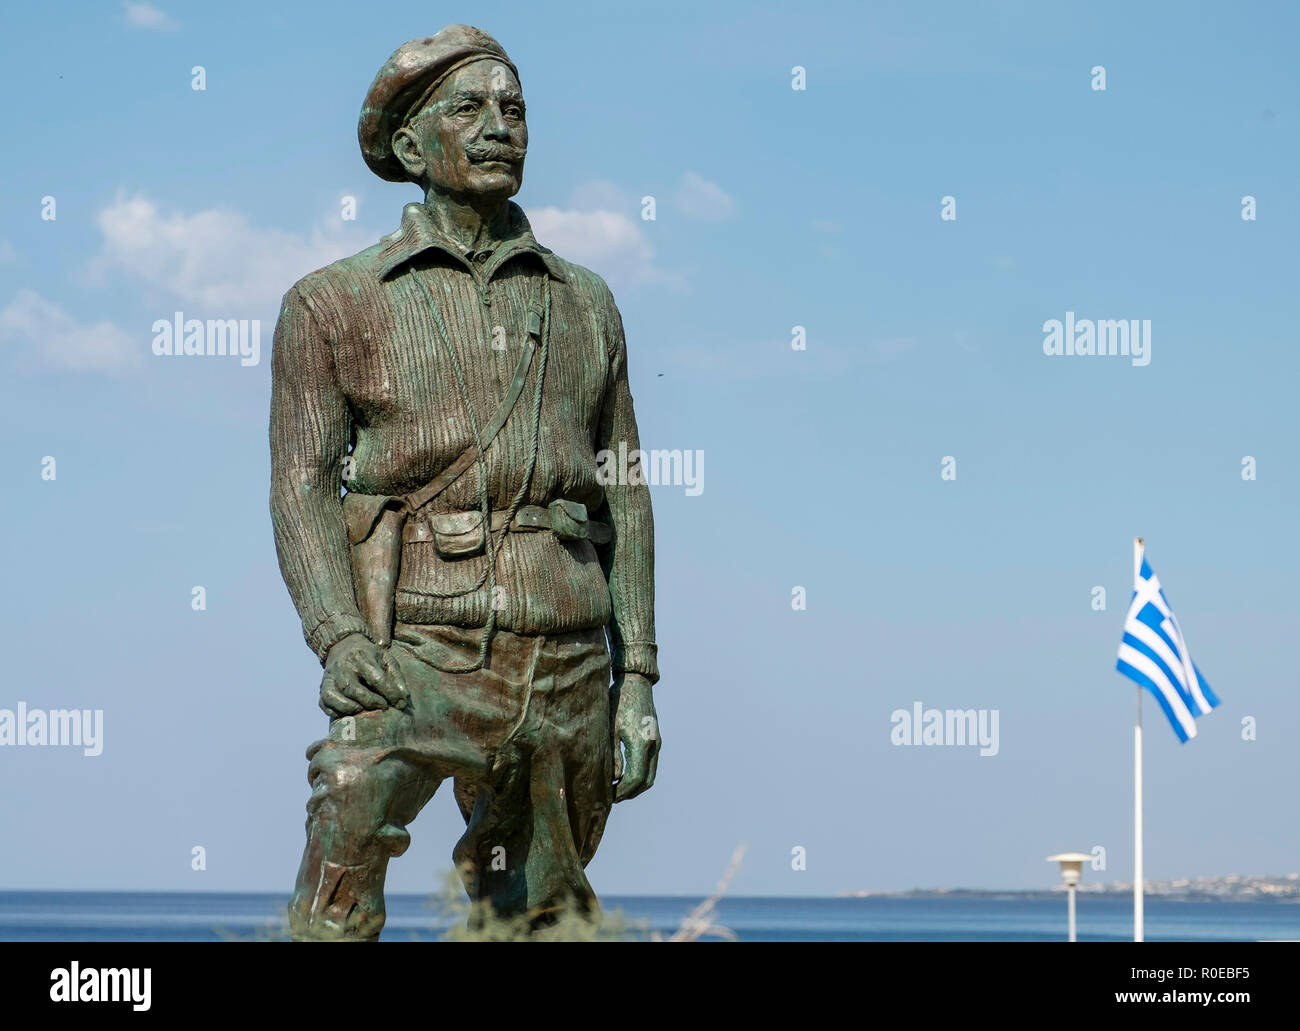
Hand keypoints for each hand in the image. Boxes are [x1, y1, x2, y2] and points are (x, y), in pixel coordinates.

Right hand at [319, 632, 408, 717]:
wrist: (345, 646)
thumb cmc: (371, 657)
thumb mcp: (387, 660)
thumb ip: (397, 679)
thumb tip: (403, 701)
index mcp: (361, 656)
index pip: (375, 677)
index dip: (389, 692)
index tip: (400, 703)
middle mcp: (342, 665)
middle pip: (351, 688)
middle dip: (369, 701)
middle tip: (383, 706)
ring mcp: (329, 676)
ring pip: (332, 695)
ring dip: (349, 707)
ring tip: (364, 710)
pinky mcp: (323, 687)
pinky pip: (324, 702)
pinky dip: (335, 711)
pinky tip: (350, 712)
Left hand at [611, 672, 659, 801]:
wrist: (636, 683)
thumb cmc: (619, 702)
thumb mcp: (610, 728)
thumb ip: (613, 756)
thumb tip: (613, 779)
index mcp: (641, 743)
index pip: (635, 778)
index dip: (623, 791)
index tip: (609, 796)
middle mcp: (653, 745)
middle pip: (646, 781)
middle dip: (630, 793)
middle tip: (613, 797)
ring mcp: (657, 742)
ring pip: (651, 774)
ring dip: (636, 786)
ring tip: (617, 789)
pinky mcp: (656, 739)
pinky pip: (651, 765)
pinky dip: (640, 775)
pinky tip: (624, 774)